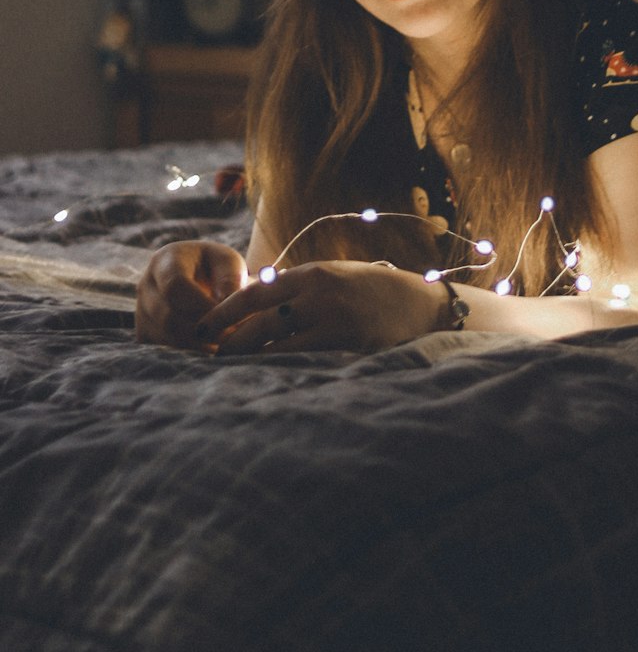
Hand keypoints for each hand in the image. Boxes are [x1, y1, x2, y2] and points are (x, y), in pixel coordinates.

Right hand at [135, 240, 247, 348]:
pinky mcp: (144, 331)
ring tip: (222, 339)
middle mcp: (146, 283)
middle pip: (166, 314)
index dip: (199, 304)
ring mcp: (141, 309)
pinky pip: (162, 347)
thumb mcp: (229, 263)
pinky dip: (187, 350)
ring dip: (196, 342)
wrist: (204, 280)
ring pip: (164, 335)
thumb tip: (224, 304)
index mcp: (167, 259)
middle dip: (200, 327)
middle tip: (228, 333)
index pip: (174, 285)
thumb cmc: (219, 268)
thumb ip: (230, 278)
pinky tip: (208, 345)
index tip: (226, 314)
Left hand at [196, 260, 445, 355]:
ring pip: (273, 340)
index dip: (223, 311)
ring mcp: (332, 318)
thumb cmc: (375, 292)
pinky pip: (300, 358)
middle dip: (227, 339)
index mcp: (312, 273)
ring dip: (246, 356)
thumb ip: (301, 288)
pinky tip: (263, 377)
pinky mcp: (345, 343)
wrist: (422, 305)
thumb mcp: (336, 278)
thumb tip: (259, 300)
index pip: (254, 291)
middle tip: (207, 356)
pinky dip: (277, 368)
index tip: (200, 327)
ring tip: (227, 370)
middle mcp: (318, 292)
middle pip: (257, 318)